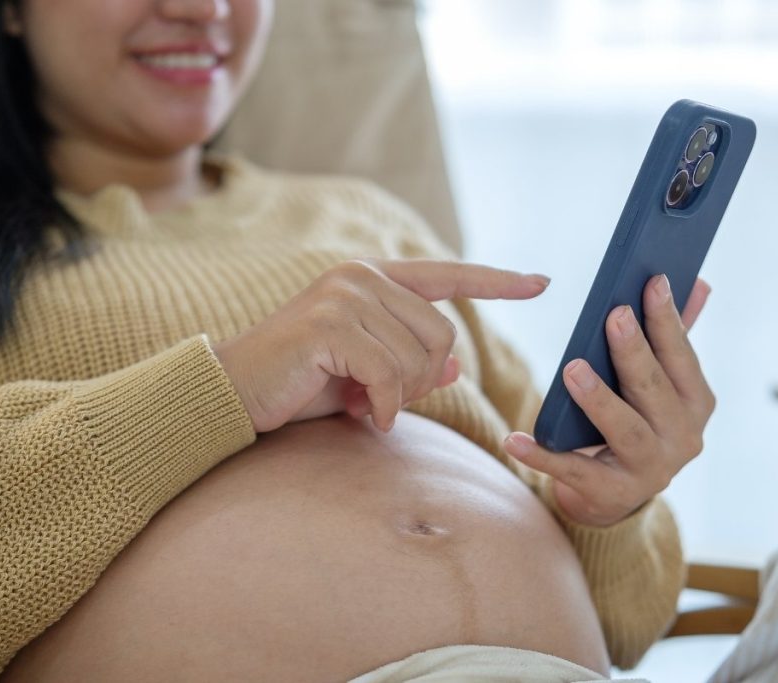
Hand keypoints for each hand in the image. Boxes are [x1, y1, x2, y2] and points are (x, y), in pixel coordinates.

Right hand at [212, 258, 550, 432]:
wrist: (235, 391)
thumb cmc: (298, 383)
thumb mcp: (363, 375)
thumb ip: (407, 362)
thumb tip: (454, 363)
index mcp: (372, 279)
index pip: (449, 274)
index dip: (498, 281)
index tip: (542, 282)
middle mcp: (361, 276)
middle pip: (442, 331)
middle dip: (425, 377)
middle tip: (388, 401)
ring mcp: (344, 295)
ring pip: (419, 355)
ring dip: (401, 394)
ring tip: (365, 405)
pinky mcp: (329, 324)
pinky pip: (389, 374)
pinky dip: (384, 404)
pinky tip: (361, 415)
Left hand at [504, 275, 714, 526]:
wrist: (615, 492)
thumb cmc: (636, 421)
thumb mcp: (658, 385)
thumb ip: (674, 338)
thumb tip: (698, 282)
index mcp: (696, 403)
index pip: (682, 356)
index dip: (668, 320)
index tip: (653, 281)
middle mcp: (682, 438)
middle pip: (654, 389)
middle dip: (635, 351)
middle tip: (614, 316)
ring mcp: (650, 469)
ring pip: (625, 430)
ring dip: (599, 399)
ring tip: (572, 369)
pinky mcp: (610, 492)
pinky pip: (572, 470)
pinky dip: (542, 456)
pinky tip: (515, 439)